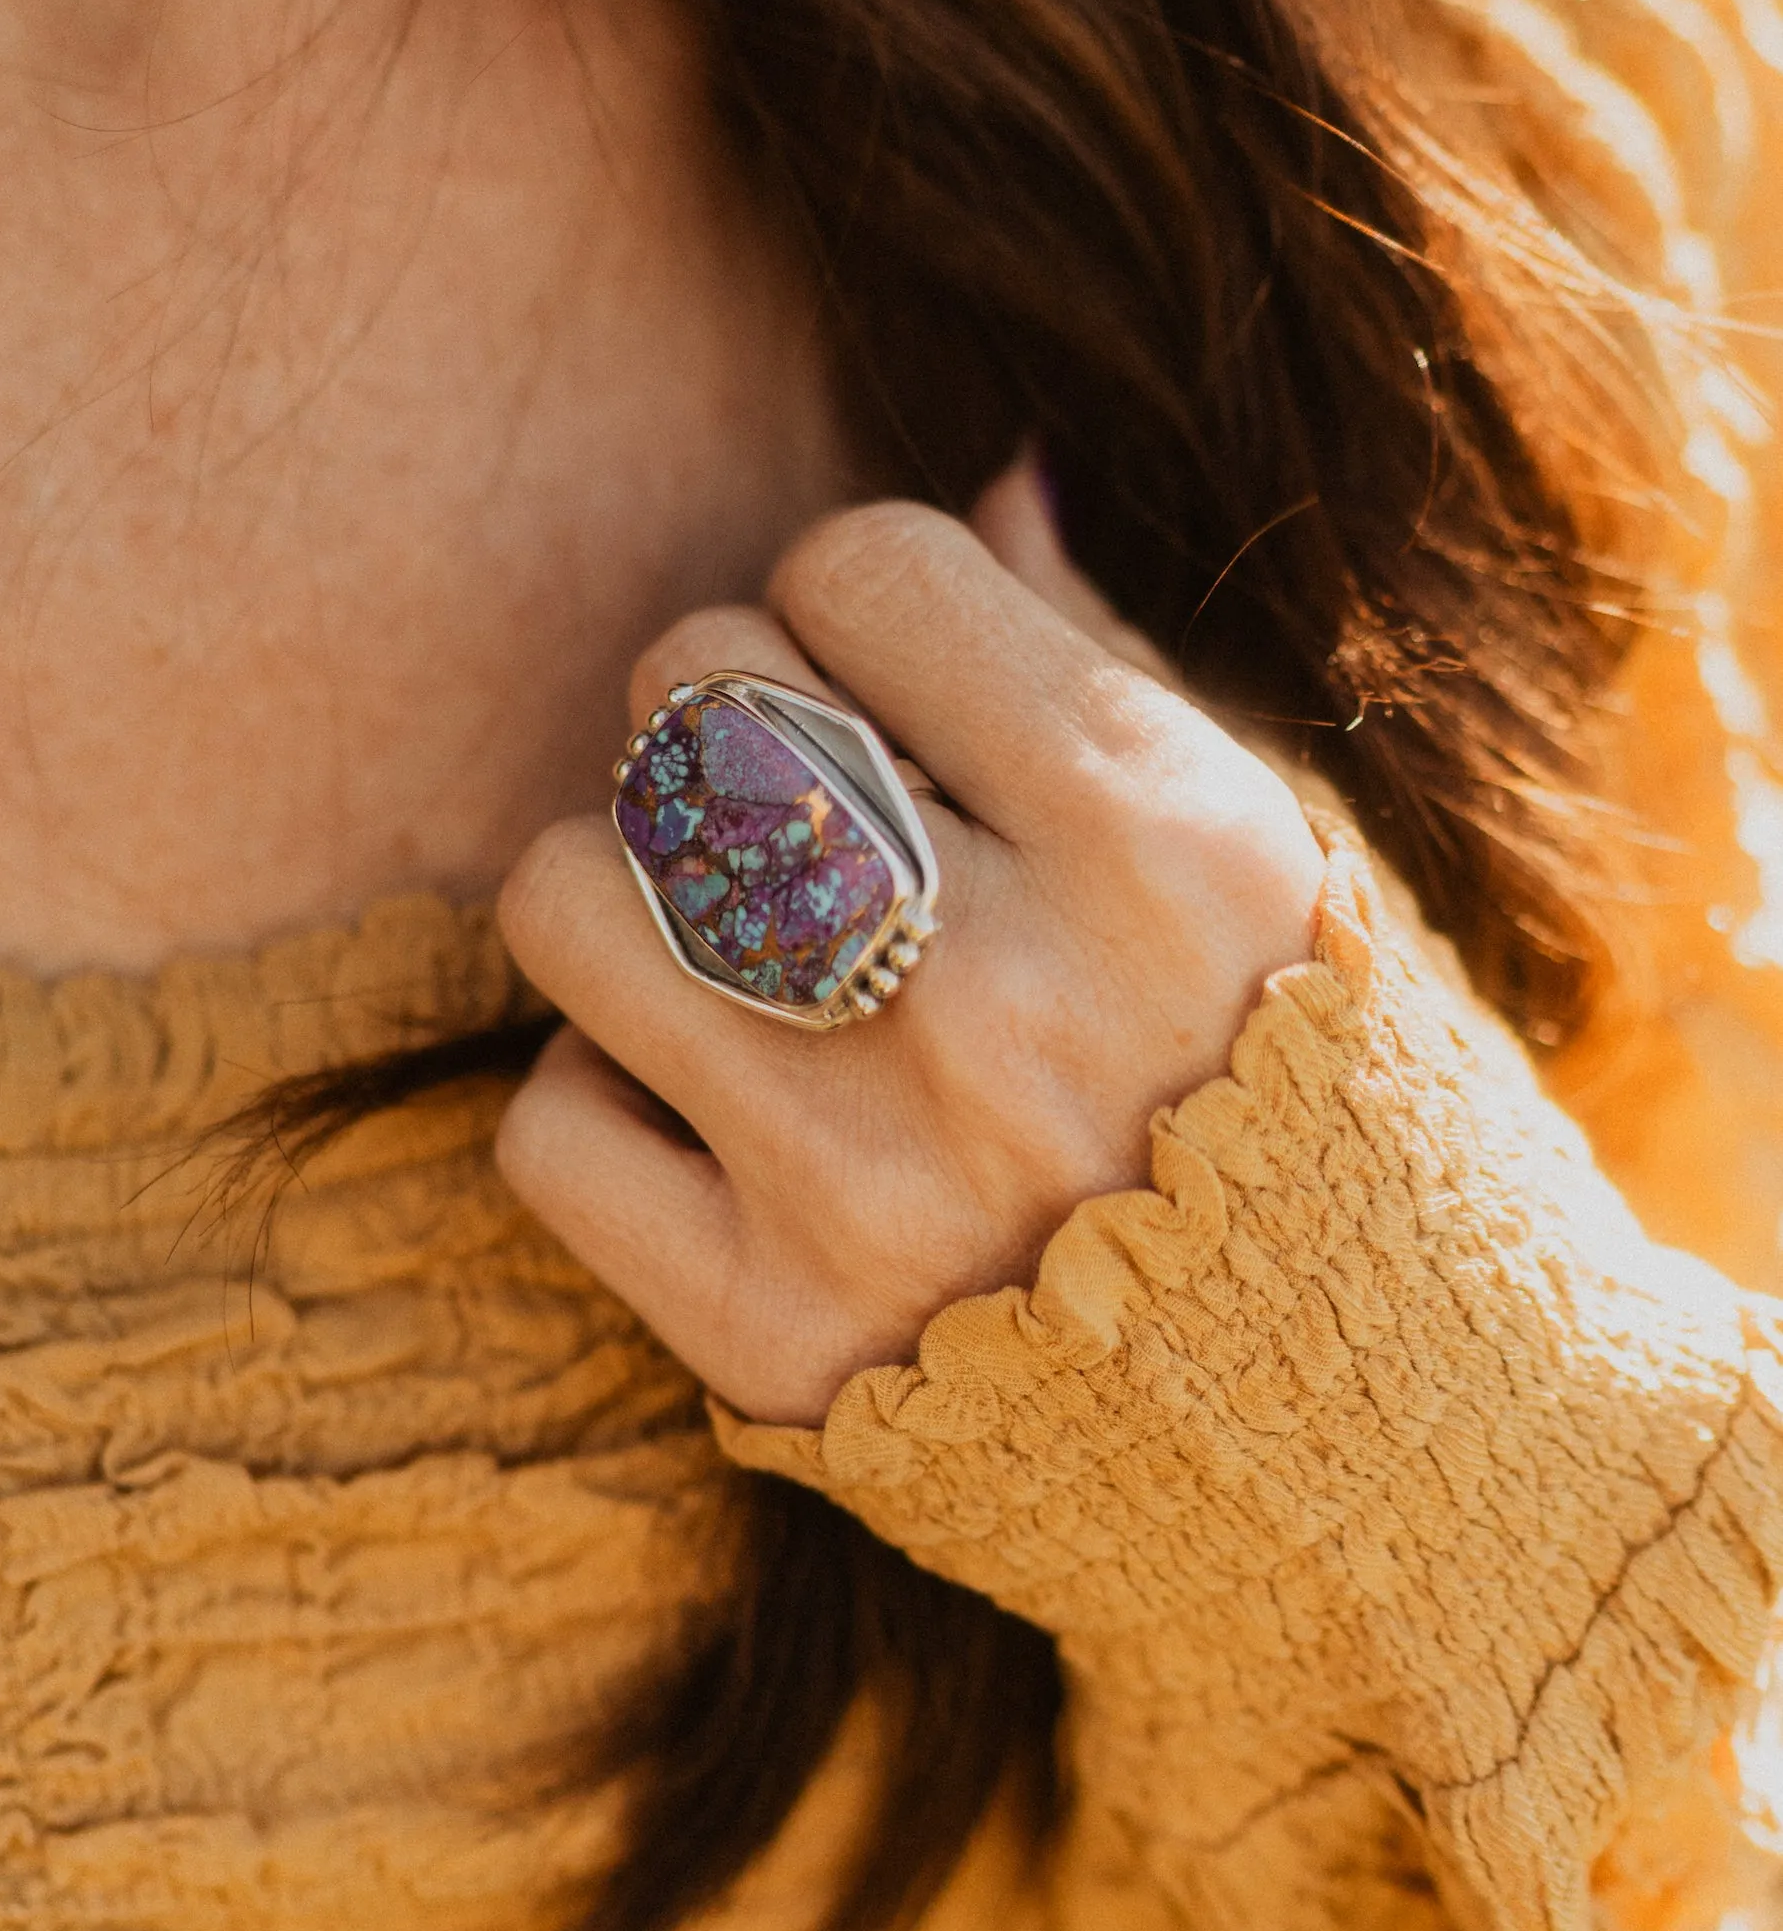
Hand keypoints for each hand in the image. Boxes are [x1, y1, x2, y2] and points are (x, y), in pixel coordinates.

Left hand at [494, 476, 1326, 1424]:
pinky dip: (609, 1102)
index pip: (858, 564)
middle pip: (689, 697)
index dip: (859, 606)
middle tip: (800, 807)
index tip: (905, 694)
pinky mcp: (771, 1335)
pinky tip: (720, 1119)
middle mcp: (1007, 999)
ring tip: (736, 952)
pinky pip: (549, 1124)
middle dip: (724, 717)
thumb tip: (988, 475)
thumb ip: (1110, 662)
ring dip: (629, 896)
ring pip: (565, 893)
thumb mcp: (1282, 859)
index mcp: (1162, 844)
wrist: (1382, 1455)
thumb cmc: (1322, 1105)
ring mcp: (875, 1177)